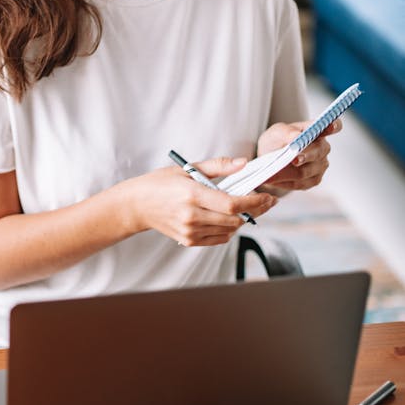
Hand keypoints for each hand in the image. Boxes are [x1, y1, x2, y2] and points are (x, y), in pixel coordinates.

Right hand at [128, 157, 277, 247]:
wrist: (137, 205)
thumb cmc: (160, 184)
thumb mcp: (187, 168)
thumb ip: (218, 166)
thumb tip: (243, 163)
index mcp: (192, 195)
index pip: (233, 203)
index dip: (255, 202)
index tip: (268, 197)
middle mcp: (192, 216)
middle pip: (235, 220)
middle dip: (255, 211)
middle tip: (264, 202)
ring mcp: (190, 231)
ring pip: (230, 231)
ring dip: (242, 220)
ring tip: (244, 208)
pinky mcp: (189, 241)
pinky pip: (219, 239)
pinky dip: (229, 229)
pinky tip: (228, 218)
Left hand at [256, 119, 341, 191]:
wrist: (270, 157)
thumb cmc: (277, 141)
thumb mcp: (277, 132)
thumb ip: (287, 132)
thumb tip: (296, 136)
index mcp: (316, 131)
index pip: (332, 126)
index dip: (333, 126)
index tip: (330, 126)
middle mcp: (322, 148)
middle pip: (316, 152)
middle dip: (304, 156)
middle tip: (294, 160)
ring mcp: (321, 165)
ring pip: (305, 171)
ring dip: (287, 173)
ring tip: (271, 174)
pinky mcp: (314, 180)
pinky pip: (300, 183)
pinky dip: (285, 182)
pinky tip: (274, 180)